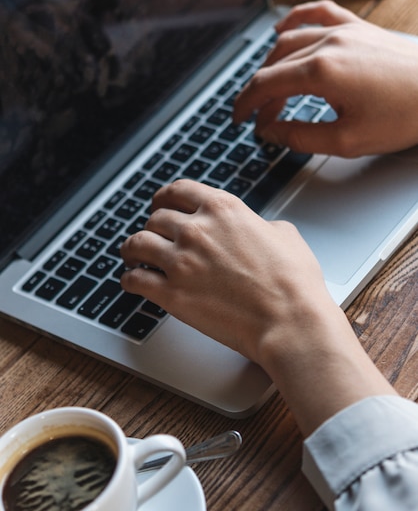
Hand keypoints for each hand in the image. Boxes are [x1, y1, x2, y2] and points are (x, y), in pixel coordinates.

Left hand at [120, 179, 394, 435]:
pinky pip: (134, 279)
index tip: (161, 203)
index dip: (165, 196)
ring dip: (132, 249)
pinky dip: (130, 279)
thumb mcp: (284, 234)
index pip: (179, 190)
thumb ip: (259, 224)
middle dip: (152, 227)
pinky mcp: (171, 293)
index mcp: (223, 209)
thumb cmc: (293, 282)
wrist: (289, 320)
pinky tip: (133, 281)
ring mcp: (180, 261)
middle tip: (153, 235)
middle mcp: (196, 229)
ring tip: (132, 255)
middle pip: (155, 218)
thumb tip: (255, 228)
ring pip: (136, 243)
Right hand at [233, 0, 417, 156]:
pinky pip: (318, 13)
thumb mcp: (346, 141)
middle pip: (274, 65)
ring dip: (272, 66)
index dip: (245, 105)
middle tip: (259, 118)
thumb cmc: (404, 116)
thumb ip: (300, 137)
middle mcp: (328, 44)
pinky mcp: (358, 27)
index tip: (238, 120)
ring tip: (269, 90)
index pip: (265, 85)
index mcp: (321, 72)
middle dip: (260, 94)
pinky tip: (282, 29)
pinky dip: (295, 20)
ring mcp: (343, 31)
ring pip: (289, 41)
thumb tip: (270, 132)